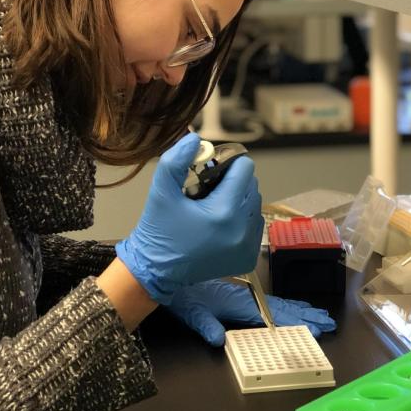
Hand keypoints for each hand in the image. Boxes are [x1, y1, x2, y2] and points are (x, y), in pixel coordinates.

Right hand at [116, 133, 263, 304]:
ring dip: (239, 199)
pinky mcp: (248, 258)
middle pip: (252, 186)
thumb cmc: (158, 230)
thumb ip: (176, 160)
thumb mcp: (161, 191)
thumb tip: (195, 139)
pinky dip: (241, 220)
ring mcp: (247, 247)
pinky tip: (219, 224)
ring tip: (212, 206)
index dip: (228, 163)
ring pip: (255, 205)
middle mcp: (242, 230)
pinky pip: (254, 226)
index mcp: (224, 212)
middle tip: (208, 188)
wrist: (155, 271)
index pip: (244, 170)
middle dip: (233, 181)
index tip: (210, 169)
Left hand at [167, 279, 336, 345]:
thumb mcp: (191, 312)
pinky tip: (291, 307)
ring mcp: (244, 293)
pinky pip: (268, 300)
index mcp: (239, 302)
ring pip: (277, 302)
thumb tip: (218, 341)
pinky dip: (284, 304)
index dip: (295, 323)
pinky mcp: (239, 292)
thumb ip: (206, 325)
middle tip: (328, 323)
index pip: (274, 315)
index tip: (315, 329)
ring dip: (298, 309)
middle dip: (305, 316)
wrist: (168, 271)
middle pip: (281, 308)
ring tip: (318, 315)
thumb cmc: (180, 293)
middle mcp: (246, 296)